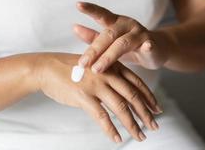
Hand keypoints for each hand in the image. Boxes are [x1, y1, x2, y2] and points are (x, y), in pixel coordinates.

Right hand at [34, 53, 161, 142]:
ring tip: (140, 136)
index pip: (137, 84)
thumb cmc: (72, 68)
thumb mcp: (97, 66)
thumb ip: (111, 76)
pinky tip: (117, 138)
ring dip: (132, 124)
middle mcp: (108, 74)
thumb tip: (124, 93)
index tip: (157, 109)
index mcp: (113, 66)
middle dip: (146, 113)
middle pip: (133, 97)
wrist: (47, 68)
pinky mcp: (84, 96)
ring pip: (121, 108)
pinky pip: (101, 116)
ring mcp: (96, 85)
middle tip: (155, 126)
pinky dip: (111, 130)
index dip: (149, 97)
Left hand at [73, 2, 171, 72]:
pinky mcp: (152, 44)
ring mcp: (140, 34)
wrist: (156, 50)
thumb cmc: (129, 47)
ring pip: (123, 43)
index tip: (78, 4)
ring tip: (97, 69)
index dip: (91, 9)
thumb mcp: (110, 41)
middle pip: (108, 35)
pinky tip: (147, 47)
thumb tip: (74, 28)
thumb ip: (93, 36)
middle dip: (94, 50)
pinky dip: (148, 46)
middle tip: (82, 64)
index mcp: (116, 22)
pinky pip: (149, 45)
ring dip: (109, 56)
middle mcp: (128, 25)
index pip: (102, 14)